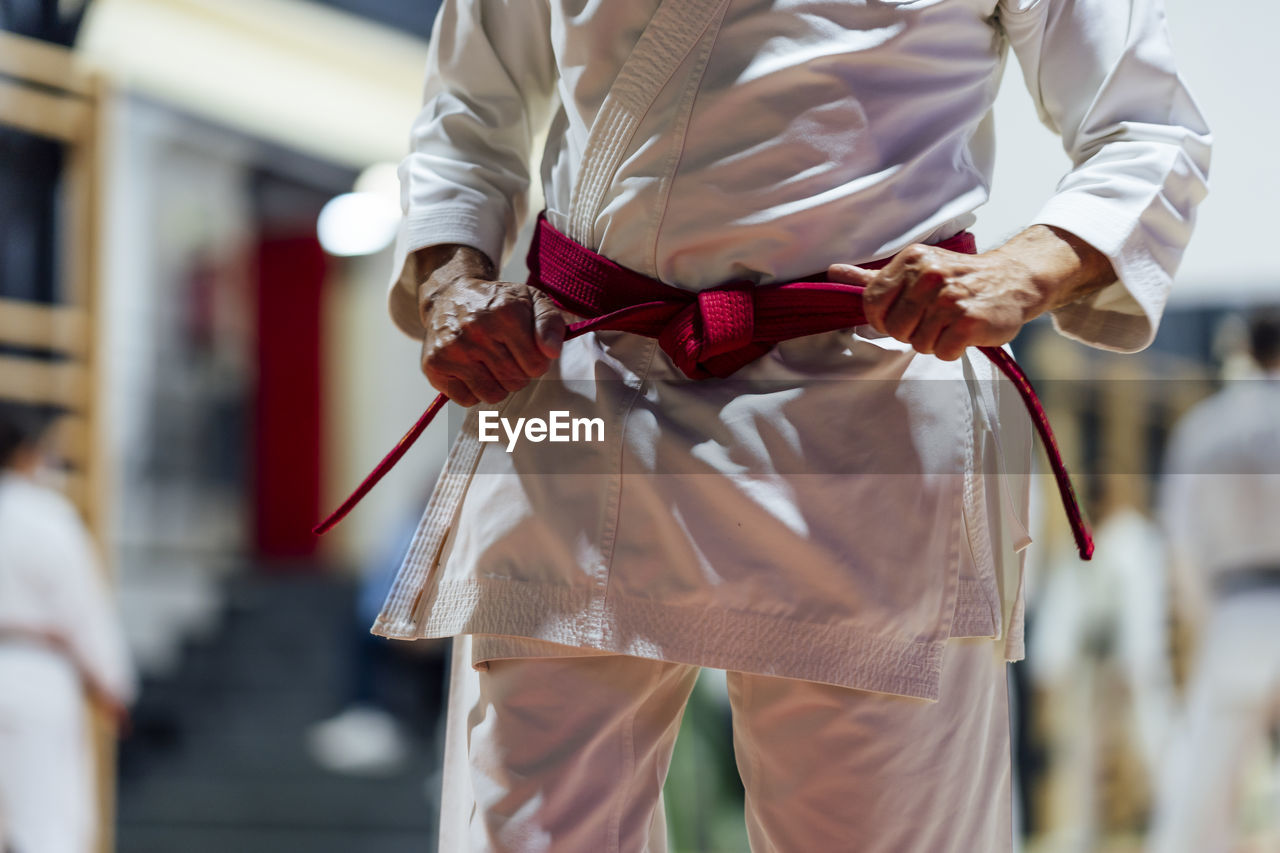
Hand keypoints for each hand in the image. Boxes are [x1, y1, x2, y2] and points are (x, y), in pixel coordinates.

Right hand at [416, 244, 568, 405]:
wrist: (451, 295)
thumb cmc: (497, 303)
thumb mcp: (532, 300)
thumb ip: (550, 323)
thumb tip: (552, 352)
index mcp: (506, 313)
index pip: (536, 366)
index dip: (536, 363)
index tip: (527, 350)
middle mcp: (476, 330)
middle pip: (515, 382)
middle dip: (517, 374)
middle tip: (507, 355)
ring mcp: (452, 348)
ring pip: (492, 395)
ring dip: (497, 385)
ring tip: (490, 363)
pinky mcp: (434, 364)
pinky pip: (466, 400)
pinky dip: (472, 391)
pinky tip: (471, 370)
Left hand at [826, 225, 1114, 360]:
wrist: (1014, 278)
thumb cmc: (959, 278)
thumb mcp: (917, 269)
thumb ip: (874, 277)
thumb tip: (833, 272)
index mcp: (913, 260)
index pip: (872, 304)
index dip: (883, 320)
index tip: (902, 316)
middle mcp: (930, 275)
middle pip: (895, 329)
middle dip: (912, 331)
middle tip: (935, 318)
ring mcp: (950, 298)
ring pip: (918, 344)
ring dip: (934, 341)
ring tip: (951, 323)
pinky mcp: (969, 321)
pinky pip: (943, 352)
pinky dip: (953, 349)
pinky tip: (965, 332)